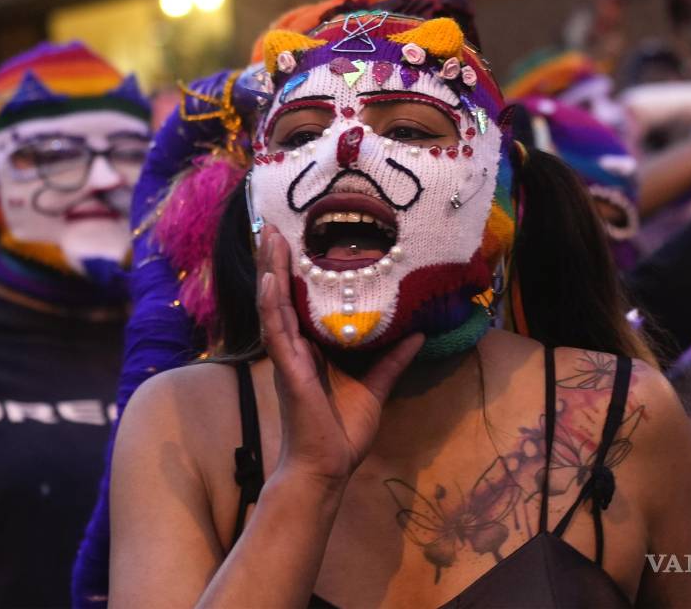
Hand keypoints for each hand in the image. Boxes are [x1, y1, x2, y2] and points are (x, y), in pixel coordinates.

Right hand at [256, 225, 423, 486]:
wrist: (327, 468)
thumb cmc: (343, 432)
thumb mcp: (376, 386)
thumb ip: (392, 360)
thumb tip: (420, 334)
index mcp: (311, 349)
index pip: (301, 302)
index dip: (297, 272)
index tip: (299, 239)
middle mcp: (295, 347)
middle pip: (282, 295)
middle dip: (278, 260)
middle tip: (276, 224)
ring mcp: (287, 357)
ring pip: (273, 303)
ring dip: (271, 269)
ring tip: (270, 235)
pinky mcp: (287, 369)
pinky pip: (276, 329)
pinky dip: (272, 301)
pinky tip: (270, 277)